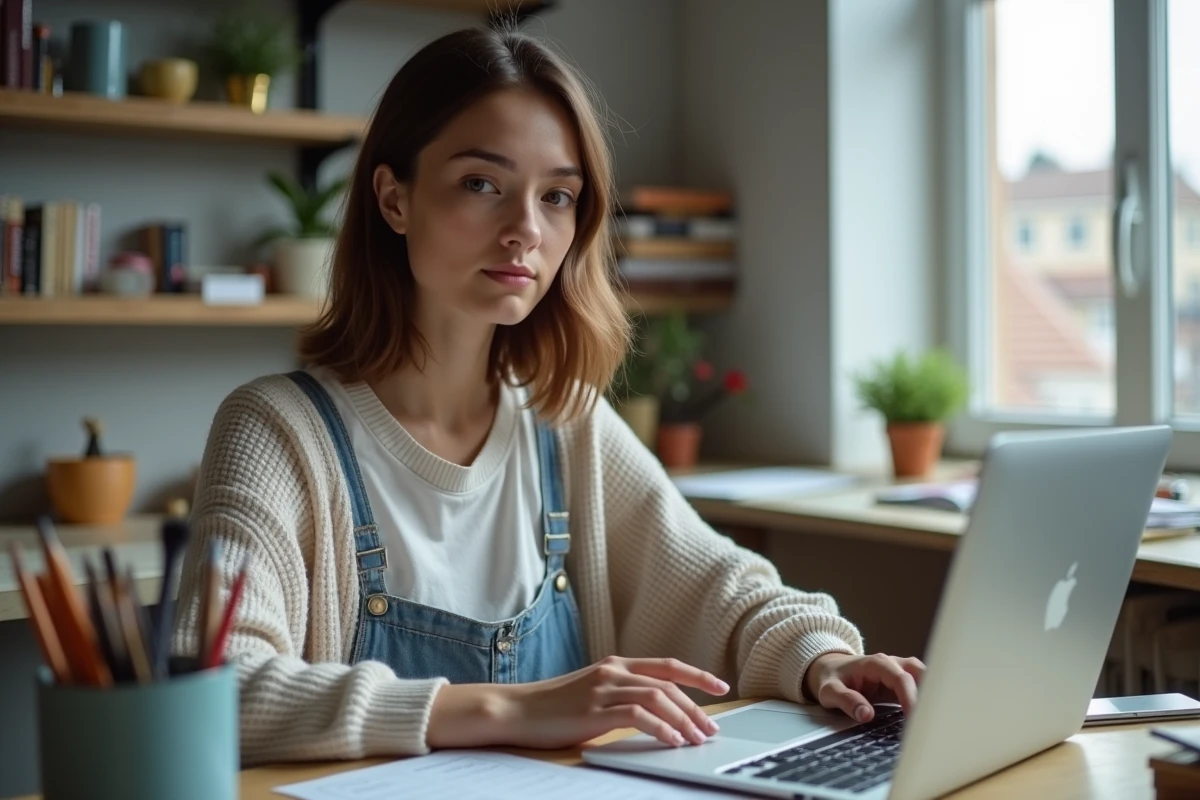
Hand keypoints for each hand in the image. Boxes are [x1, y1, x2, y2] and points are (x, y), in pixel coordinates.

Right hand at [428, 656, 729, 749]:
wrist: (515, 710)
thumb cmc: (552, 707)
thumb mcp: (592, 693)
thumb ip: (620, 695)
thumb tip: (656, 712)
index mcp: (615, 664)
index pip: (667, 665)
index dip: (697, 675)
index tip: (721, 687)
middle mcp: (613, 671)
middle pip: (667, 684)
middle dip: (696, 707)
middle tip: (712, 729)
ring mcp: (603, 689)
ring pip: (657, 697)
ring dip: (683, 720)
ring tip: (697, 739)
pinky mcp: (594, 710)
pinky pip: (637, 716)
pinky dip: (660, 728)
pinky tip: (671, 741)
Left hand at [803, 652, 924, 722]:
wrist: (830, 668)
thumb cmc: (831, 679)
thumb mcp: (830, 691)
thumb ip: (846, 701)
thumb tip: (866, 714)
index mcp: (876, 664)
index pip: (900, 678)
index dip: (910, 697)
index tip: (914, 717)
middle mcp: (892, 664)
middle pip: (920, 674)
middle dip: (929, 694)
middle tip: (931, 719)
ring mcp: (899, 672)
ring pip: (925, 678)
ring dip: (932, 695)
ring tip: (936, 719)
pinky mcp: (902, 683)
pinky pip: (920, 688)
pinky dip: (927, 699)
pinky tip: (931, 717)